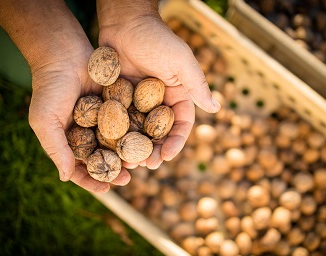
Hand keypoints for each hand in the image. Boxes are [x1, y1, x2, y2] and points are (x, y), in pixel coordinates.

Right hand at [0, 0, 129, 192]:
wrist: (64, 54)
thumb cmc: (49, 88)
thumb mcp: (44, 120)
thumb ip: (55, 148)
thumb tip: (65, 177)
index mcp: (69, 141)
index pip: (80, 168)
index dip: (92, 181)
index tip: (106, 191)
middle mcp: (87, 134)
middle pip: (103, 159)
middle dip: (115, 171)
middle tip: (128, 178)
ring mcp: (103, 121)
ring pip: (118, 144)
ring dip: (128, 155)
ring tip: (140, 163)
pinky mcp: (116, 107)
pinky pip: (127, 123)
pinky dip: (135, 133)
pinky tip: (146, 141)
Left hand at [97, 1, 220, 168]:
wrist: (125, 21)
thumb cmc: (156, 37)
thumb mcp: (180, 60)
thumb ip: (197, 84)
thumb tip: (216, 108)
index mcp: (176, 95)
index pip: (181, 124)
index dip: (176, 142)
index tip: (166, 156)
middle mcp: (158, 102)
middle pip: (159, 133)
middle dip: (154, 151)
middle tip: (147, 165)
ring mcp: (137, 102)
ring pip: (137, 131)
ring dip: (134, 149)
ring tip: (127, 163)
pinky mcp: (118, 99)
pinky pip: (117, 121)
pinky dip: (115, 136)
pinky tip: (109, 148)